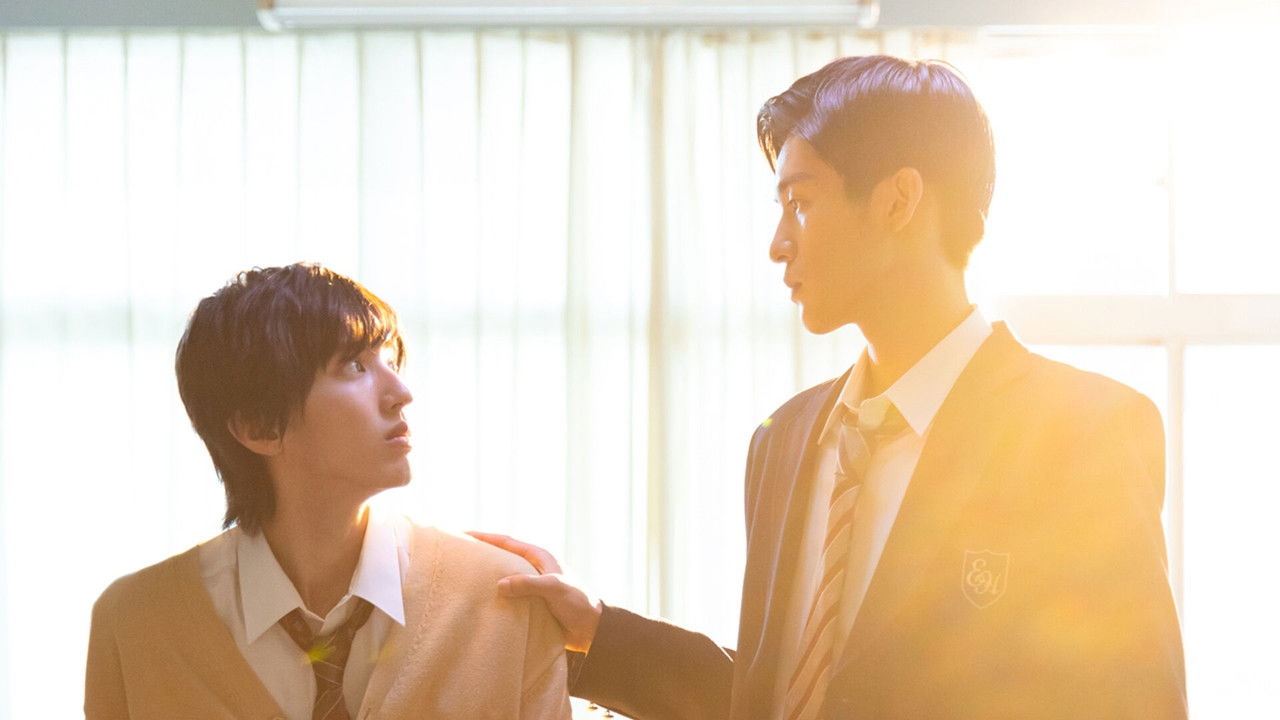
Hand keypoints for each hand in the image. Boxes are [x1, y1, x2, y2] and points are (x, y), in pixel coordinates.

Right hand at [467, 531, 602, 652]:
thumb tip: (499, 584)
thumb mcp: (554, 588)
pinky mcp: (532, 603)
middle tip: (457, 555)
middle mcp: (534, 568)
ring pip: (504, 577)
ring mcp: (532, 586)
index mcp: (539, 557)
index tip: (463, 534)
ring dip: (487, 577)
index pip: (507, 542)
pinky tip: (481, 602)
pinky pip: (509, 596)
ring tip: (462, 579)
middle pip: (502, 557)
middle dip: (482, 555)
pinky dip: (495, 597)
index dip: (485, 537)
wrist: (591, 629)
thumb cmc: (578, 602)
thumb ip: (529, 584)